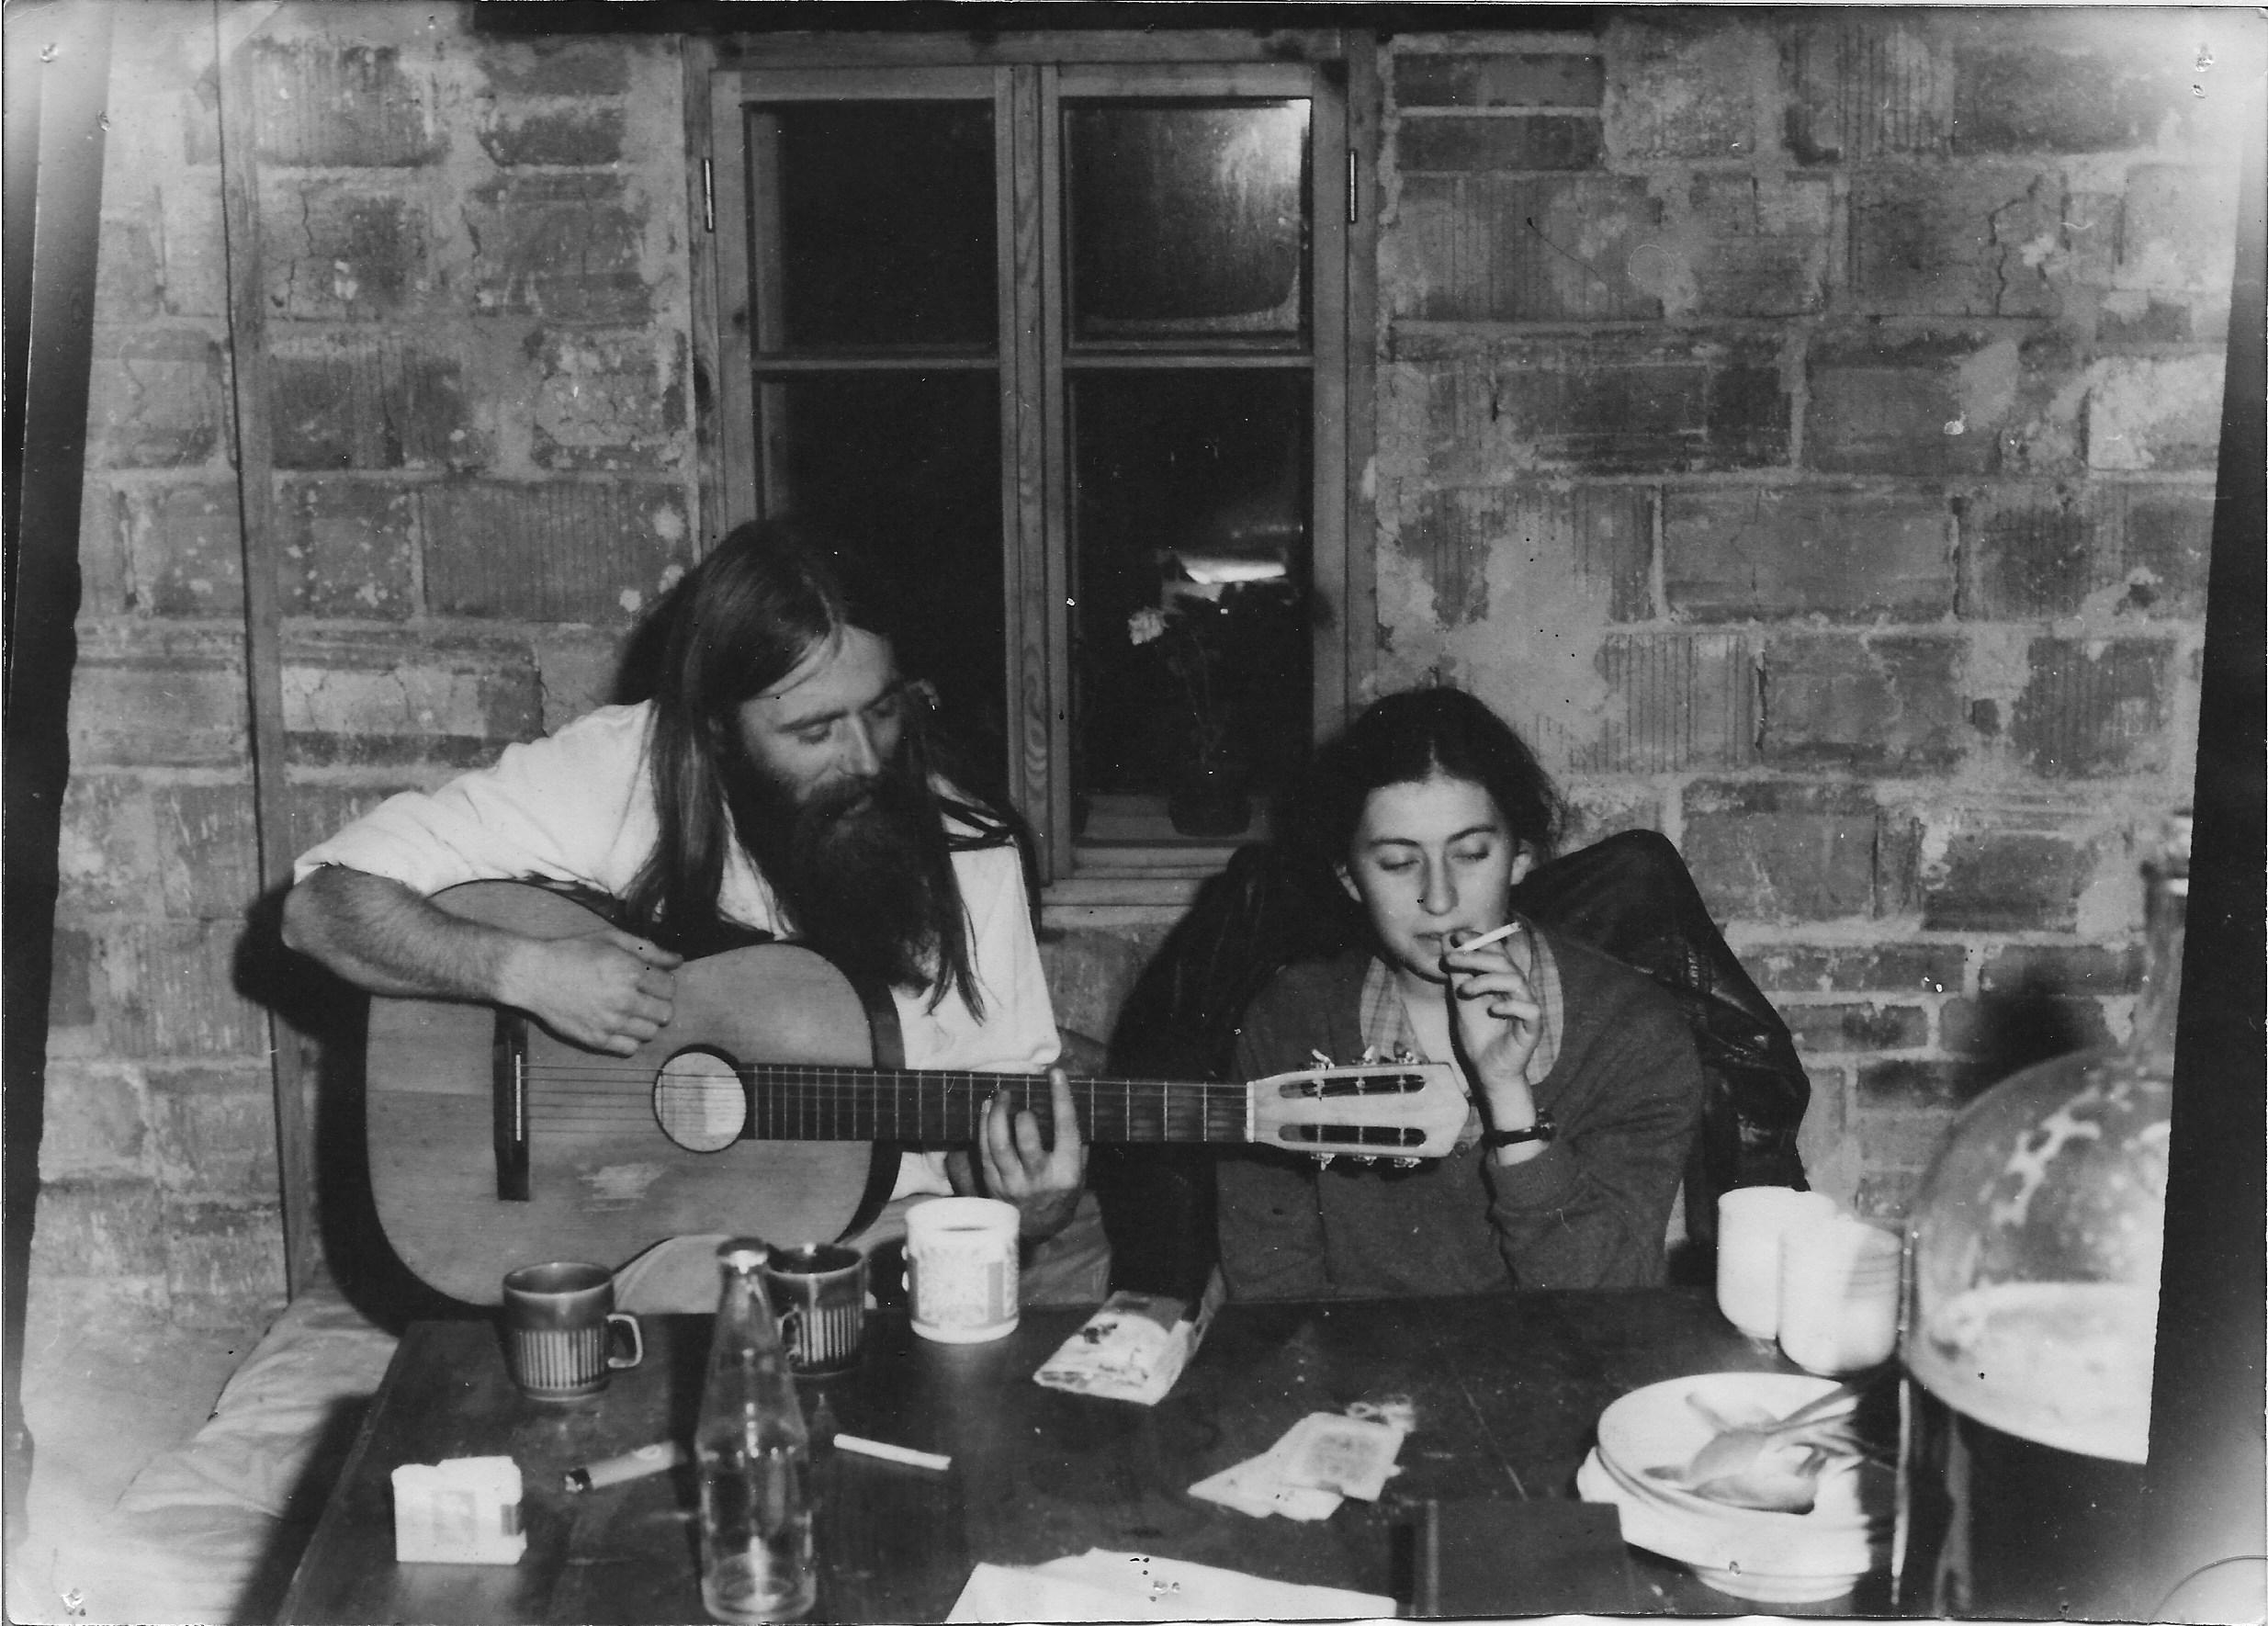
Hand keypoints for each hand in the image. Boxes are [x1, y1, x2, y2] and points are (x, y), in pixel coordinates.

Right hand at [497, 929, 681, 1054]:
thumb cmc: (573, 952)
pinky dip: (629, 1039)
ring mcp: (611, 1023)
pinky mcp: (597, 1040)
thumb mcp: (612, 939)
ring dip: (645, 1021)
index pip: (670, 987)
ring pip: (651, 1032)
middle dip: (658, 1003)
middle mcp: (625, 1000)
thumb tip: (679, 960)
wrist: (535, 975)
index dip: (662, 982)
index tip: (650, 980)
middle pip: (665, 1013)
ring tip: (629, 1010)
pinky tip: (618, 1025)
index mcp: (631, 972)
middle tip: (642, 996)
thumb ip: (650, 950)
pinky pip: (630, 1048)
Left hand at [978, 1067, 1084, 1242]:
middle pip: (1026, 1139)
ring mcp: (1013, 1183)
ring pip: (999, 1144)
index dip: (1061, 1099)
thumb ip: (1077, 1145)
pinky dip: (983, 1127)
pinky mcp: (993, 1185)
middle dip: (1021, 1112)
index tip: (1056, 1074)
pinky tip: (987, 1110)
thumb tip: (1071, 1106)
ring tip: (1000, 1096)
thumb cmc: (1061, 1195)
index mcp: (1066, 1172)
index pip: (1066, 1129)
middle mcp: (1039, 1178)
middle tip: (1018, 1097)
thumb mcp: (1080, 1174)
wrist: (1037, 1231)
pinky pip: (983, 1151)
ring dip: (997, 1115)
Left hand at [1441, 925, 1544, 1126]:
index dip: (1479, 940)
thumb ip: (1457, 974)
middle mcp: (1517, 990)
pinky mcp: (1533, 1027)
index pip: (1496, 951)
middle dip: (1476, 956)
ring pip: (1516, 980)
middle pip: (1504, 961)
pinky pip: (1529, 1009)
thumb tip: (1447, 943)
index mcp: (1502, 981)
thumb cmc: (1478, 1036)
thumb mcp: (1460, 1001)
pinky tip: (1492, 1009)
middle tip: (1451, 959)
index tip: (1456, 937)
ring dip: (1486, 980)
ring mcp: (1527, 1007)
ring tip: (1463, 990)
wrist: (1487, 1071)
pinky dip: (1510, 1005)